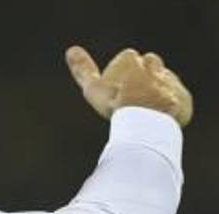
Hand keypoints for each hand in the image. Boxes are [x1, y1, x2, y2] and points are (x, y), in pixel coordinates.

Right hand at [66, 46, 192, 126]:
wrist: (145, 122)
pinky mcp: (182, 98)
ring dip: (156, 90)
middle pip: (148, 65)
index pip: (127, 60)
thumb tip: (71, 50)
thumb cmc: (115, 104)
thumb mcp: (92, 88)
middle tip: (130, 100)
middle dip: (141, 78)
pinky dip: (169, 106)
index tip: (115, 92)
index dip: (119, 76)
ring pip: (163, 80)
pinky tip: (158, 117)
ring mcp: (169, 81)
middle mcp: (153, 65)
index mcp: (131, 60)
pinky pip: (177, 99)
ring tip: (144, 110)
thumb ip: (83, 69)